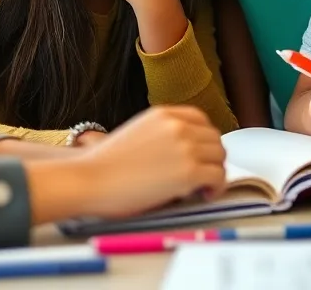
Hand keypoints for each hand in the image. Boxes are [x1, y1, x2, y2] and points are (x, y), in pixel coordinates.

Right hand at [77, 106, 226, 218]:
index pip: (201, 120)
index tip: (201, 154)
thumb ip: (162, 135)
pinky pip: (219, 177)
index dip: (205, 140)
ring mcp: (186, 147)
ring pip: (220, 157)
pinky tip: (202, 195)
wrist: (90, 178)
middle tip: (201, 176)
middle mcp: (178, 126)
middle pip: (214, 139)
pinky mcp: (189, 172)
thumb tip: (182, 153)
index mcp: (164, 114)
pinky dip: (215, 188)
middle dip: (211, 158)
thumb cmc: (105, 164)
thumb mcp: (137, 133)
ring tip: (201, 188)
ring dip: (214, 173)